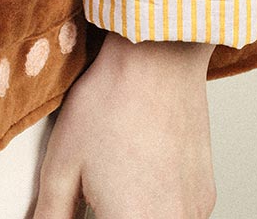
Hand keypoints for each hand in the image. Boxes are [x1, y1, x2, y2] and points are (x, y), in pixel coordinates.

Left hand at [30, 31, 216, 218]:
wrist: (159, 54)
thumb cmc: (113, 98)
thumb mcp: (62, 162)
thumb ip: (51, 213)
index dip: (89, 218)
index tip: (83, 207)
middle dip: (108, 214)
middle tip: (96, 193)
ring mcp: (194, 211)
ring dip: (133, 213)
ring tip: (119, 177)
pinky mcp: (205, 195)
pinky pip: (177, 215)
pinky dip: (157, 205)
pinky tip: (142, 171)